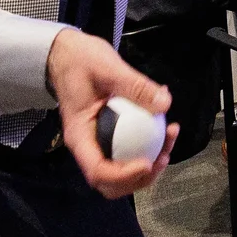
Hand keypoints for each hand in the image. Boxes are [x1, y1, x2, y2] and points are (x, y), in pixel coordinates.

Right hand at [48, 30, 173, 199]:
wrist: (67, 54)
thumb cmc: (80, 61)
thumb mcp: (107, 68)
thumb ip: (135, 85)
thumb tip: (164, 104)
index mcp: (79, 136)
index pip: (98, 171)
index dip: (124, 175)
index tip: (147, 163)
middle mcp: (88, 146)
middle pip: (111, 182)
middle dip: (140, 179)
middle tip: (163, 157)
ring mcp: (99, 142)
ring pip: (123, 170)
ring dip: (149, 165)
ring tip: (169, 139)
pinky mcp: (111, 135)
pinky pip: (129, 150)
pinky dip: (149, 147)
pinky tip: (166, 127)